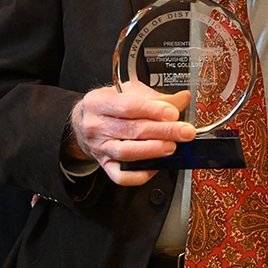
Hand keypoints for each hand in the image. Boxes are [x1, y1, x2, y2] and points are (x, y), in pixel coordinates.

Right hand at [67, 81, 193, 184]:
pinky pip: (120, 176)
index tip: (173, 113)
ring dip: (152, 151)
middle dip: (163, 131)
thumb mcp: (129, 92)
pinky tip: (155, 166)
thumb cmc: (110, 104)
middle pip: (131, 130)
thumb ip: (156, 97)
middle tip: (184, 132)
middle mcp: (97, 125)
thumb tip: (183, 98)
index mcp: (100, 102)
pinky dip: (139, 174)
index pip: (128, 106)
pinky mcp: (104, 165)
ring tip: (172, 147)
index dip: (153, 110)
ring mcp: (99, 147)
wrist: (84, 121)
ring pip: (126, 153)